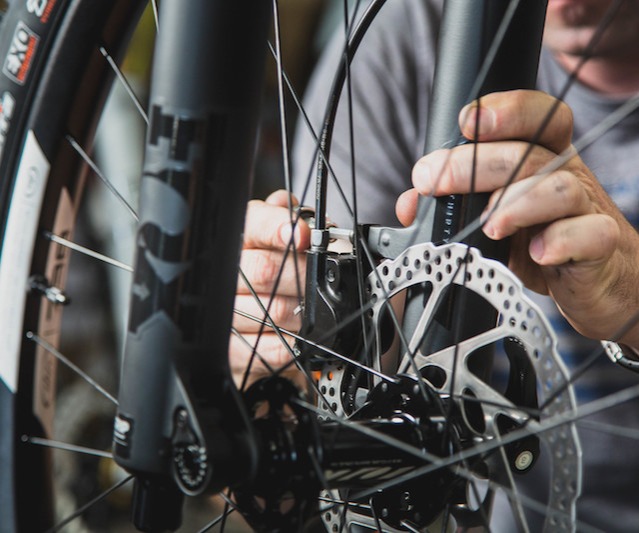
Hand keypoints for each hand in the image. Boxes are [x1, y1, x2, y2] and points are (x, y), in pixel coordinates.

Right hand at [230, 190, 310, 387]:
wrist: (252, 325)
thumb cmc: (271, 275)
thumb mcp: (280, 238)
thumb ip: (288, 219)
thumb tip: (294, 209)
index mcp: (239, 240)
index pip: (251, 224)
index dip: (278, 228)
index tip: (303, 235)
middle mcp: (225, 275)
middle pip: (264, 270)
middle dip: (303, 275)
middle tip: (323, 278)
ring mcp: (225, 314)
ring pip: (273, 311)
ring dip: (304, 312)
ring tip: (316, 307)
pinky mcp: (233, 350)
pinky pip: (272, 348)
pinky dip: (295, 342)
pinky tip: (302, 334)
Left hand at [396, 90, 638, 346]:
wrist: (598, 281)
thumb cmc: (541, 241)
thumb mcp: (491, 218)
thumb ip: (450, 205)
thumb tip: (408, 204)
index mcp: (542, 158)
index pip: (535, 116)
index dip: (505, 111)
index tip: (465, 123)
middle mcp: (567, 174)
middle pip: (530, 152)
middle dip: (476, 164)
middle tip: (434, 183)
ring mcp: (587, 208)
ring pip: (560, 188)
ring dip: (517, 204)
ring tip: (489, 226)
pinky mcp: (601, 245)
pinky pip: (591, 233)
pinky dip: (562, 241)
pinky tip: (538, 253)